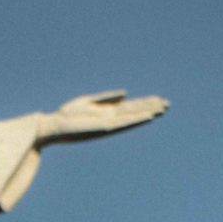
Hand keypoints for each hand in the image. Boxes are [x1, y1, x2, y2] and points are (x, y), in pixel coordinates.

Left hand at [38, 90, 168, 143]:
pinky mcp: (103, 127)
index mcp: (108, 112)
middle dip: (150, 107)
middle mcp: (111, 119)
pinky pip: (123, 123)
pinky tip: (146, 116)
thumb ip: (107, 98)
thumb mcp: (89, 102)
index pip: (130, 107)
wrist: (54, 126)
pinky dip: (135, 119)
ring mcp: (108, 123)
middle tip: (168, 104)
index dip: (145, 103)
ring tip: (162, 109)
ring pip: (132, 117)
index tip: (159, 99)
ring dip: (146, 113)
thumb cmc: (68, 115)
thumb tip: (126, 94)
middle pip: (134, 112)